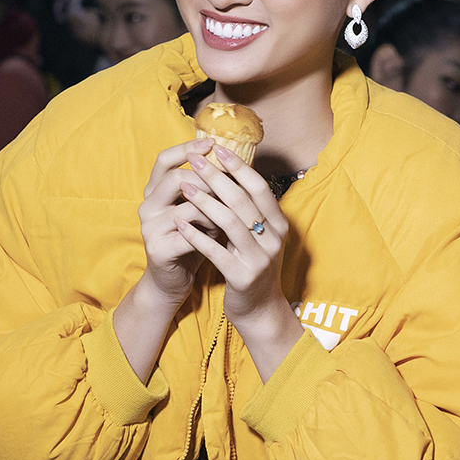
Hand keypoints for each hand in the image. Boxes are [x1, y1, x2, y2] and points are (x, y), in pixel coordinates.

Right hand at [133, 137, 217, 308]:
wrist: (173, 281)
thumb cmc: (193, 241)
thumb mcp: (200, 210)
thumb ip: (208, 188)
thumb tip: (235, 161)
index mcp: (154, 192)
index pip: (164, 160)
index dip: (187, 148)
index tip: (212, 143)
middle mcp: (147, 206)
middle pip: (176, 178)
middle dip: (208, 181)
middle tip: (229, 188)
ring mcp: (150, 228)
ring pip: (188, 206)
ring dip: (214, 212)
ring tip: (226, 221)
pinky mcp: (158, 249)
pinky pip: (190, 234)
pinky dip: (209, 233)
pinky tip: (219, 238)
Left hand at [176, 146, 304, 379]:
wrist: (260, 310)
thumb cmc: (253, 266)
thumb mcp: (259, 237)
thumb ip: (250, 210)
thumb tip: (231, 172)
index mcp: (280, 225)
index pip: (259, 187)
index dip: (239, 166)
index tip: (218, 149)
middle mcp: (274, 239)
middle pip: (242, 200)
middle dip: (216, 177)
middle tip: (195, 160)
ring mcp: (260, 259)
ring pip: (229, 222)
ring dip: (203, 201)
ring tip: (183, 187)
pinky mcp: (242, 277)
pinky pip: (215, 251)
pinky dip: (196, 235)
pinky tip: (180, 223)